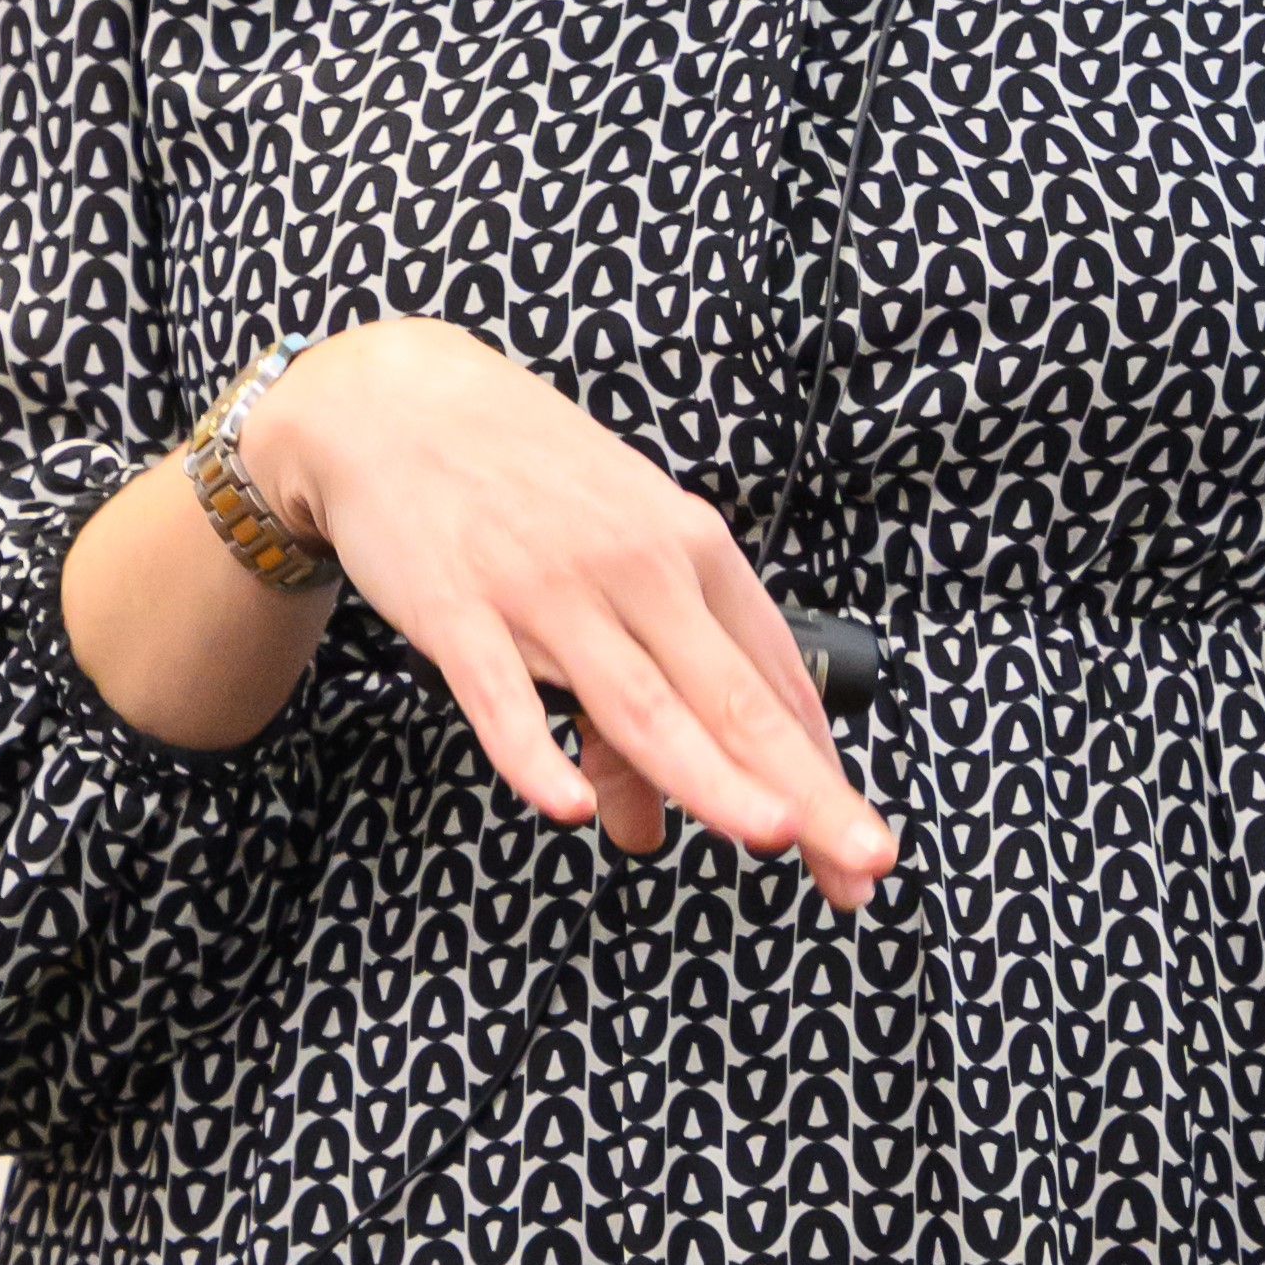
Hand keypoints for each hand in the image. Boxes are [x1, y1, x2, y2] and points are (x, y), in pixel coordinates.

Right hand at [242, 318, 894, 908]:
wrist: (401, 404)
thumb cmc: (526, 485)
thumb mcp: (608, 566)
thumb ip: (638, 700)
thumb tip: (652, 825)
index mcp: (692, 550)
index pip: (774, 679)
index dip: (823, 771)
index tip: (863, 851)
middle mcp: (639, 569)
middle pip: (732, 697)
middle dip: (803, 787)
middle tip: (861, 860)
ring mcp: (550, 591)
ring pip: (642, 701)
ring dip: (710, 774)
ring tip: (770, 834)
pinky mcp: (460, 608)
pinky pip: (502, 694)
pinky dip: (537, 752)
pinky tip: (569, 808)